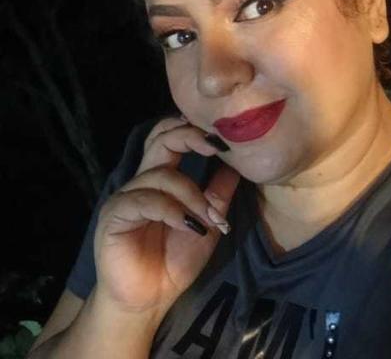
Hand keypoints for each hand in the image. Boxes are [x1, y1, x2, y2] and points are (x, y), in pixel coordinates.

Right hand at [93, 116, 239, 315]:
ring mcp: (126, 197)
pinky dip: (172, 210)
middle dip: (189, 137)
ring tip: (208, 220)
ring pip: (160, 175)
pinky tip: (189, 226)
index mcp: (161, 179)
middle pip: (160, 140)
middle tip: (216, 147)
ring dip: (192, 194)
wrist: (149, 300)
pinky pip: (144, 201)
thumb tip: (237, 163)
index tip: (223, 139)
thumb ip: (218, 194)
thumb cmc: (175, 261)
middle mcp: (141, 182)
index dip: (192, 130)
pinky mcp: (114, 216)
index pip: (170, 138)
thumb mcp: (207, 223)